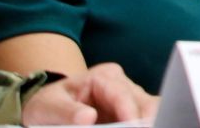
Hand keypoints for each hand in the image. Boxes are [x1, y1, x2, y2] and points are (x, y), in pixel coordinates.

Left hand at [23, 63, 157, 124]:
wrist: (49, 109)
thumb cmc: (48, 105)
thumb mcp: (48, 107)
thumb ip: (67, 112)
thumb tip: (88, 118)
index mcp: (103, 77)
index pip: (122, 94)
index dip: (130, 113)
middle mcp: (122, 85)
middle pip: (145, 102)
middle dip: (146, 120)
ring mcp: (129, 99)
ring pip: (151, 110)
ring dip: (149, 122)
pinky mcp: (130, 114)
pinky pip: (145, 120)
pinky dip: (145, 124)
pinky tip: (145, 127)